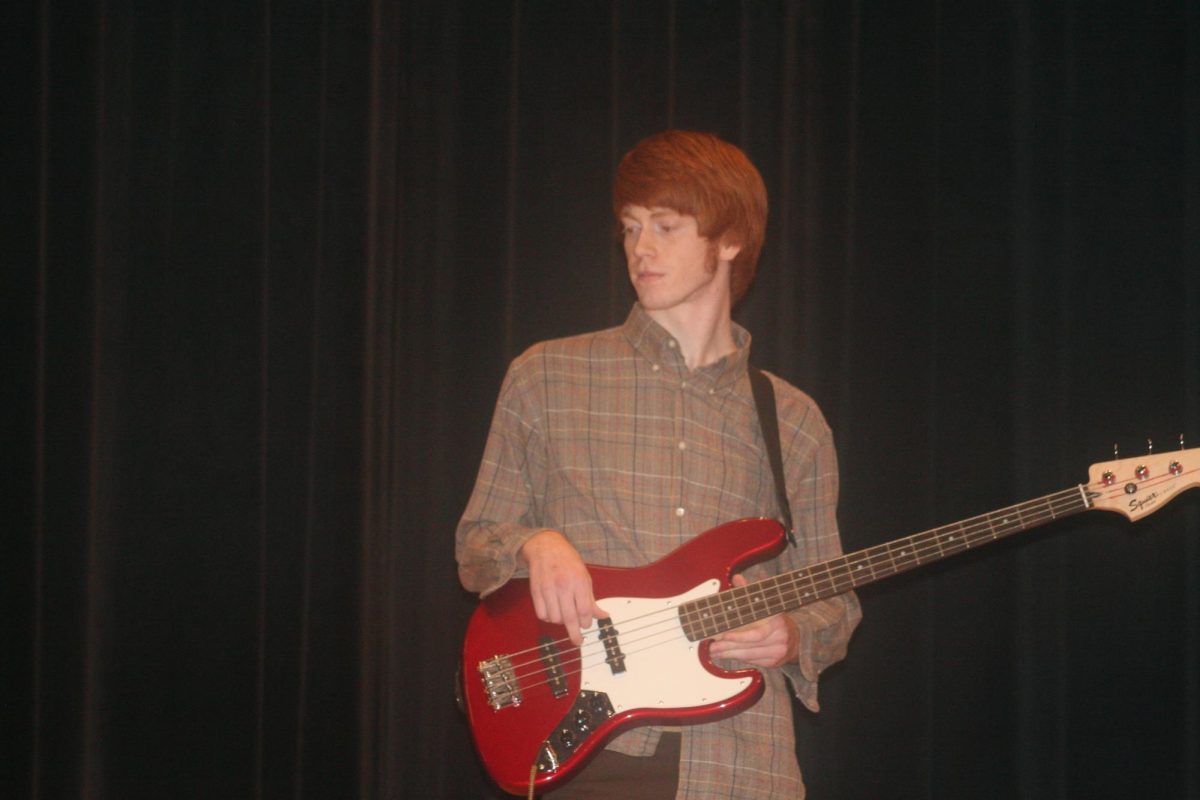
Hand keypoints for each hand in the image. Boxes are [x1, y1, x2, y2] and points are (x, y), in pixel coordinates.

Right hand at [520, 530, 606, 646]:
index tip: (586, 626)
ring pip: (554, 618)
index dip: (586, 622)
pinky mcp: (536, 591)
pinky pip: (541, 614)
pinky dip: (547, 617)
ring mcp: (548, 589)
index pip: (584, 610)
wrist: (545, 547)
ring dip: (560, 622)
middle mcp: (563, 585)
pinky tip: (552, 611)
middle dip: (574, 633)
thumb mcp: (585, 576)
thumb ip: (591, 599)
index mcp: (579, 581)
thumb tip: (603, 616)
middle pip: (569, 618)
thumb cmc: (568, 561)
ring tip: (563, 615)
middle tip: (577, 641)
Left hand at [706, 574, 800, 667]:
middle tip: (712, 646)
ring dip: (730, 654)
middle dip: (728, 647)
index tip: (724, 636)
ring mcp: (778, 652)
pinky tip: (727, 655)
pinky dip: (739, 658)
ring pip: (750, 656)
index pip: (757, 633)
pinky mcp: (774, 663)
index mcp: (777, 622)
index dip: (739, 637)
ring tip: (715, 651)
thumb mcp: (765, 603)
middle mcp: (780, 639)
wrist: (795, 638)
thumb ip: (750, 591)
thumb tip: (737, 578)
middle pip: (750, 646)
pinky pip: (753, 661)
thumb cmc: (775, 619)